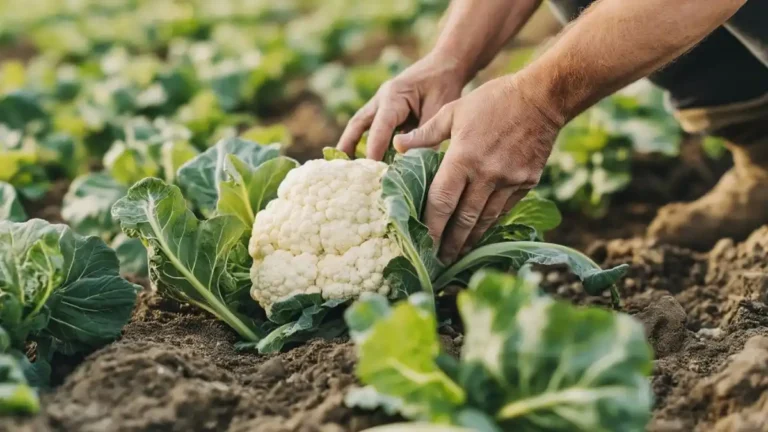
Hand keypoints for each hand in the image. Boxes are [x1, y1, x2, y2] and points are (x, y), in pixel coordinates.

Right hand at [336, 52, 469, 159]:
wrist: (446, 63)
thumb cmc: (443, 83)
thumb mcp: (439, 109)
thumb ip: (425, 135)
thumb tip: (415, 163)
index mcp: (394, 96)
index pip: (380, 127)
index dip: (374, 149)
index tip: (371, 169)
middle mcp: (382, 99)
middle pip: (358, 124)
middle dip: (348, 145)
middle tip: (341, 168)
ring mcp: (382, 102)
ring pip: (360, 124)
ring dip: (351, 143)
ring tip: (345, 166)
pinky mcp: (387, 109)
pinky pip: (371, 126)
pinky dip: (365, 141)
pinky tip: (364, 158)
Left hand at [393, 75, 562, 262]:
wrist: (542, 98)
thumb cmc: (493, 100)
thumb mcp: (454, 111)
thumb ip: (426, 134)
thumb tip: (397, 146)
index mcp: (463, 157)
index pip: (441, 201)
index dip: (430, 225)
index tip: (421, 242)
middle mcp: (486, 175)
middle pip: (462, 219)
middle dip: (449, 243)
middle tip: (438, 261)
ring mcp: (509, 181)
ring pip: (485, 219)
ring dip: (469, 240)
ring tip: (457, 254)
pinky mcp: (526, 183)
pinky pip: (504, 210)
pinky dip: (490, 224)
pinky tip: (480, 233)